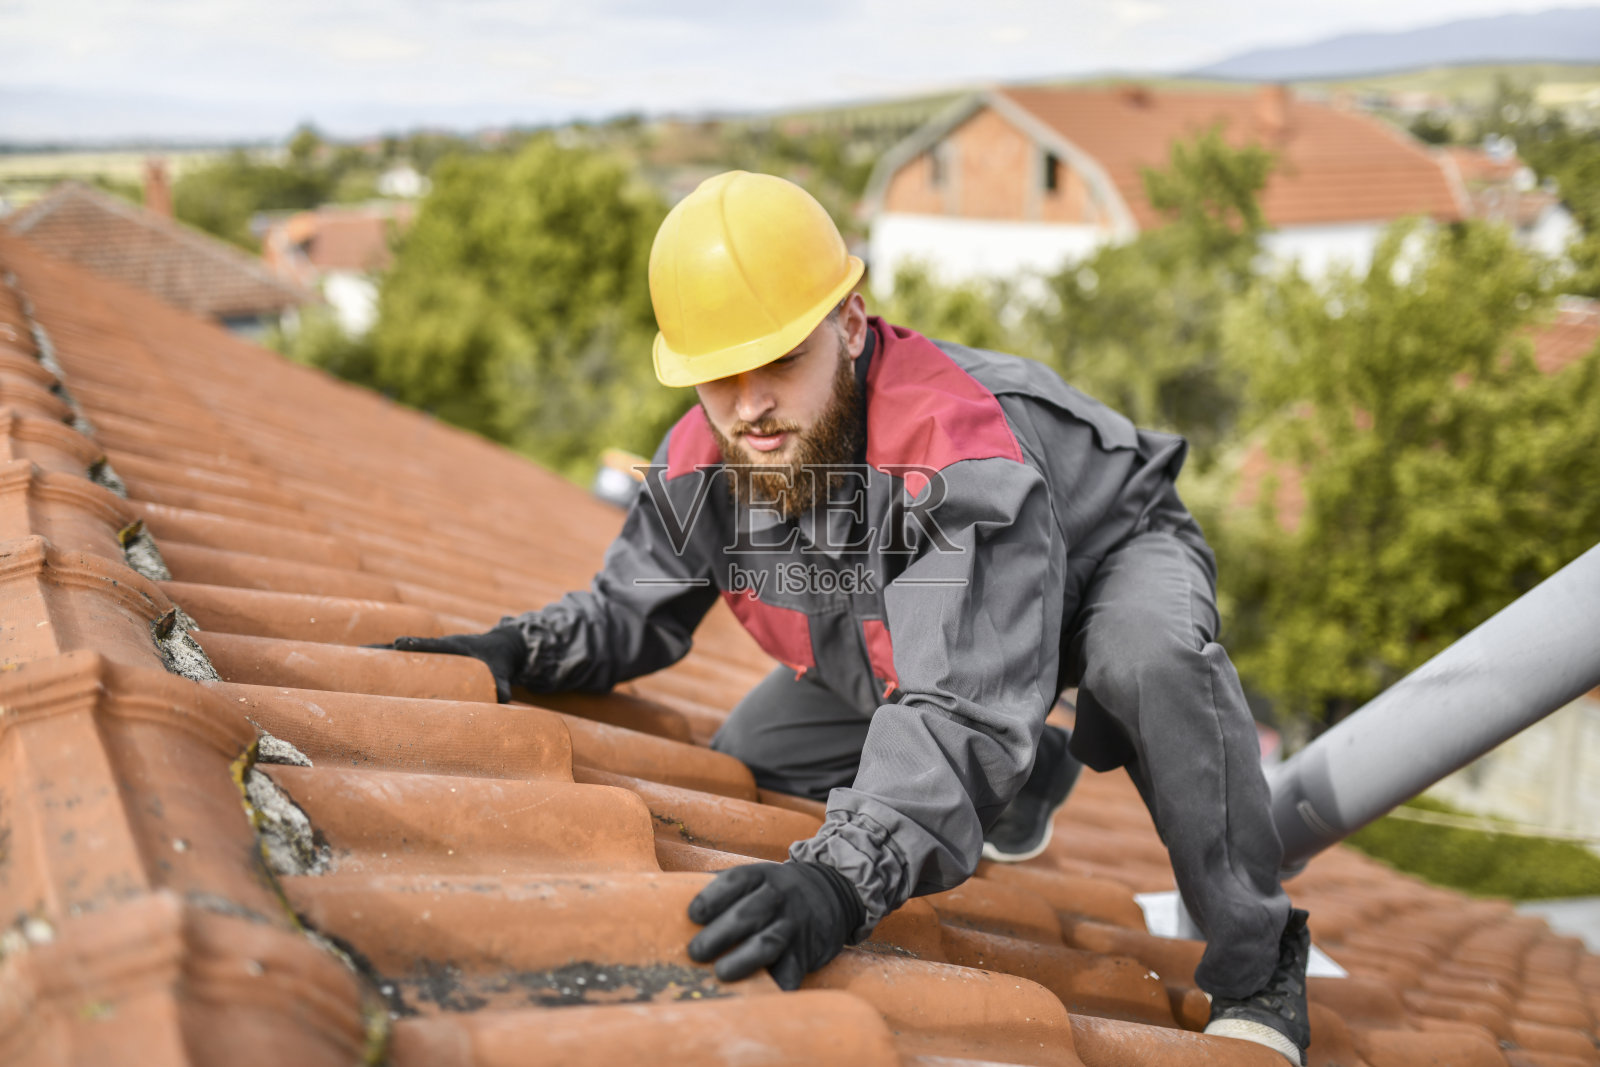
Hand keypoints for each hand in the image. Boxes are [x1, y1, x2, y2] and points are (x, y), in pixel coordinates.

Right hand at [372, 627, 524, 702]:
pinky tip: (360, 667)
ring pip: (397, 653)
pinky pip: (400, 660)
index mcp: (454, 646)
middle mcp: (437, 647)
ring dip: (375, 656)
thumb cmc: (499, 661)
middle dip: (384, 650)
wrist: (500, 648)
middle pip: (405, 647)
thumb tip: (505, 698)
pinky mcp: (426, 659)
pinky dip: (382, 662)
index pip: (432, 645)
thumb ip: (504, 685)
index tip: (399, 643)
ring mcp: (429, 653)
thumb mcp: (503, 673)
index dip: (416, 643)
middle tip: (358, 652)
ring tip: (344, 659)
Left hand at [686, 861, 862, 990]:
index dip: (711, 898)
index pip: (734, 882)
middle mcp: (779, 897)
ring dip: (742, 960)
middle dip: (719, 934)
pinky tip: (758, 997)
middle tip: (695, 952)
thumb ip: (724, 890)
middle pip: (747, 914)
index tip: (692, 915)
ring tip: (721, 974)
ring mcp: (794, 925)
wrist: (834, 891)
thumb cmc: (777, 891)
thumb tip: (670, 907)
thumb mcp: (758, 878)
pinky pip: (792, 972)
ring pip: (768, 943)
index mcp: (761, 876)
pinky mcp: (807, 951)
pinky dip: (776, 986)